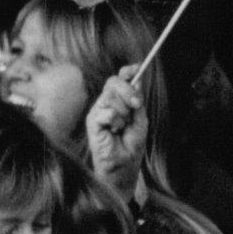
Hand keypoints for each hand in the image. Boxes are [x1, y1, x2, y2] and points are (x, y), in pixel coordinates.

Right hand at [85, 68, 148, 194]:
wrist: (124, 165)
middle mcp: (106, 103)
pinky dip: (115, 121)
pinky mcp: (92, 121)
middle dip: (128, 91)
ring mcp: (98, 111)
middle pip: (114, 82)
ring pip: (111, 97)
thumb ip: (137, 100)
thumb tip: (137, 79)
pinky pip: (106, 111)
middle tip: (136, 105)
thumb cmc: (131, 145)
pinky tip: (113, 131)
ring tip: (121, 127)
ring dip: (123, 113)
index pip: (120, 79)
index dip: (127, 71)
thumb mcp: (140, 119)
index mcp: (119, 101)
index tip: (137, 68)